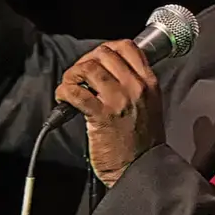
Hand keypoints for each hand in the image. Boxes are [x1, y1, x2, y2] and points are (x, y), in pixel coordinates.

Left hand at [55, 41, 164, 184]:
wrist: (142, 168)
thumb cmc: (143, 140)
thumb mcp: (151, 104)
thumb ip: (136, 84)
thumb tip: (108, 70)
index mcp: (149, 82)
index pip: (126, 46)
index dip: (105, 49)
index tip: (96, 61)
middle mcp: (136, 87)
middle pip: (104, 53)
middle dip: (85, 61)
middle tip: (79, 76)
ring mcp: (119, 100)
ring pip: (88, 67)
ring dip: (72, 75)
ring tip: (70, 87)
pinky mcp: (101, 116)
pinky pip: (75, 91)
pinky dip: (64, 91)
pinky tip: (64, 100)